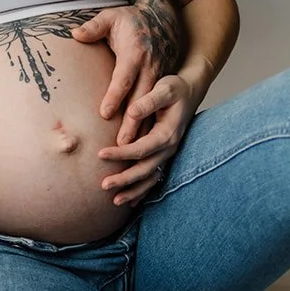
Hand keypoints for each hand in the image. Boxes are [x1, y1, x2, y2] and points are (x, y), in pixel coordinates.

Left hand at [73, 4, 169, 136]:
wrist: (163, 18)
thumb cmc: (131, 20)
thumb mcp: (111, 16)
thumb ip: (93, 26)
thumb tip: (75, 34)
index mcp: (134, 53)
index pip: (123, 78)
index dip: (114, 96)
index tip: (104, 113)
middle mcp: (150, 67)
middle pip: (139, 99)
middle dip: (132, 122)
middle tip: (121, 145)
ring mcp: (158, 76)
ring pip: (149, 106)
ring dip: (142, 128)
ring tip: (130, 151)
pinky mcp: (162, 83)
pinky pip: (156, 106)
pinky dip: (150, 123)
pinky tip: (142, 142)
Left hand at [98, 73, 195, 204]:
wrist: (189, 92)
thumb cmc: (174, 89)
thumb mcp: (164, 89)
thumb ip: (148, 101)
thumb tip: (132, 112)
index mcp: (167, 134)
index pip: (141, 148)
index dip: (121, 153)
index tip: (100, 154)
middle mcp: (169, 148)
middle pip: (145, 169)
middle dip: (124, 179)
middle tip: (103, 185)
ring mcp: (168, 154)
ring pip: (150, 178)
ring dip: (133, 191)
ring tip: (114, 201)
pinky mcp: (164, 156)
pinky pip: (154, 178)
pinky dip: (142, 191)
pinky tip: (129, 201)